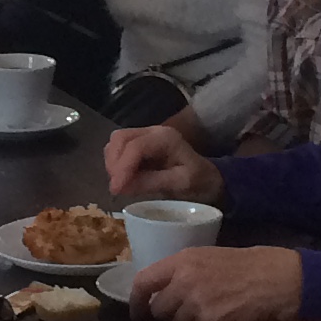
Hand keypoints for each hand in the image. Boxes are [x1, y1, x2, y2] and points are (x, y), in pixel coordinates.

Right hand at [107, 125, 223, 202]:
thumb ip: (151, 182)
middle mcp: (153, 131)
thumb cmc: (199, 181)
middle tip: (117, 187)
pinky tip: (123, 178)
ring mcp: (145, 135)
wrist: (208, 178)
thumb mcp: (181, 184)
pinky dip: (116, 163)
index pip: (135, 147)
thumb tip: (120, 186)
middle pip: (120, 138)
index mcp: (166, 138)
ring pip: (116, 142)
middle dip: (114, 163)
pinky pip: (119, 149)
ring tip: (120, 183)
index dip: (122, 168)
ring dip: (112, 163)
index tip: (115, 190)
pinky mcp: (139, 144)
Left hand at [134, 247, 301, 320]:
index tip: (137, 311)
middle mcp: (184, 281)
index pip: (143, 281)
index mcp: (182, 261)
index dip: (136, 300)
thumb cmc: (245, 266)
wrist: (275, 278)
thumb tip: (159, 293)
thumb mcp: (208, 257)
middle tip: (186, 313)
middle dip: (168, 314)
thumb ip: (182, 272)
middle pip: (158, 308)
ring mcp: (196, 304)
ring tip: (209, 315)